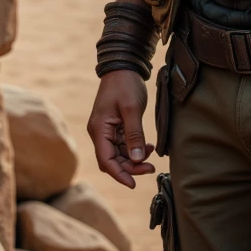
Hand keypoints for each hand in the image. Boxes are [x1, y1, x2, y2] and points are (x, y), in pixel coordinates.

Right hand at [87, 70, 154, 188]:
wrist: (123, 66)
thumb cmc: (125, 85)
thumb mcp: (132, 109)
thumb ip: (134, 135)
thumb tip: (137, 160)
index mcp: (99, 129)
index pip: (106, 160)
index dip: (120, 174)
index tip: (134, 184)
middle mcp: (99, 132)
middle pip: (112, 160)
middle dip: (130, 167)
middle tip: (151, 168)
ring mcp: (106, 130)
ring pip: (118, 154)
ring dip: (134, 159)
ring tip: (151, 157)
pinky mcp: (114, 127)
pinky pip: (122, 145)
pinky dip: (134, 149)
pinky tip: (147, 146)